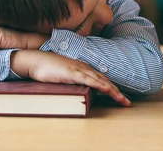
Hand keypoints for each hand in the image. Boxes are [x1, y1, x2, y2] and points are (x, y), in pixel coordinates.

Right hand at [11, 50, 130, 106]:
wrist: (36, 60)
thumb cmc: (47, 68)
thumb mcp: (63, 75)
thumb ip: (73, 81)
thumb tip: (80, 90)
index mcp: (82, 68)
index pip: (100, 78)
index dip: (111, 88)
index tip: (120, 96)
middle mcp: (83, 67)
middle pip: (104, 80)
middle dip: (116, 92)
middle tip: (126, 102)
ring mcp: (78, 69)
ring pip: (100, 80)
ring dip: (112, 90)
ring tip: (122, 100)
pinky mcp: (72, 73)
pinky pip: (89, 79)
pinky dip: (99, 84)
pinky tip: (106, 90)